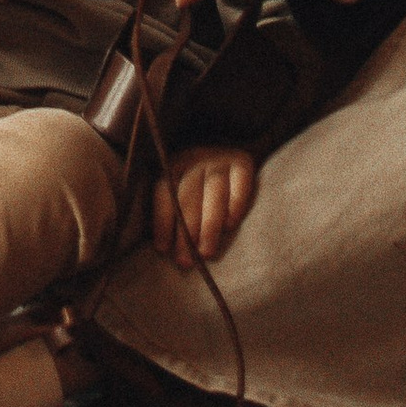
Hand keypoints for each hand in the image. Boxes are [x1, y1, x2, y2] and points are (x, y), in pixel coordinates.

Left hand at [151, 142, 254, 267]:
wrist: (237, 144)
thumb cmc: (202, 182)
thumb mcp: (181, 186)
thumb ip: (174, 209)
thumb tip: (164, 248)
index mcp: (174, 165)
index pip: (164, 192)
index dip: (162, 221)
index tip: (162, 249)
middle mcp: (195, 158)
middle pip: (188, 196)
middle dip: (186, 232)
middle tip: (186, 262)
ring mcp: (220, 158)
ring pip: (212, 192)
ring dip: (209, 225)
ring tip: (207, 253)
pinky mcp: (243, 161)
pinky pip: (240, 182)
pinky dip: (235, 204)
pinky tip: (231, 225)